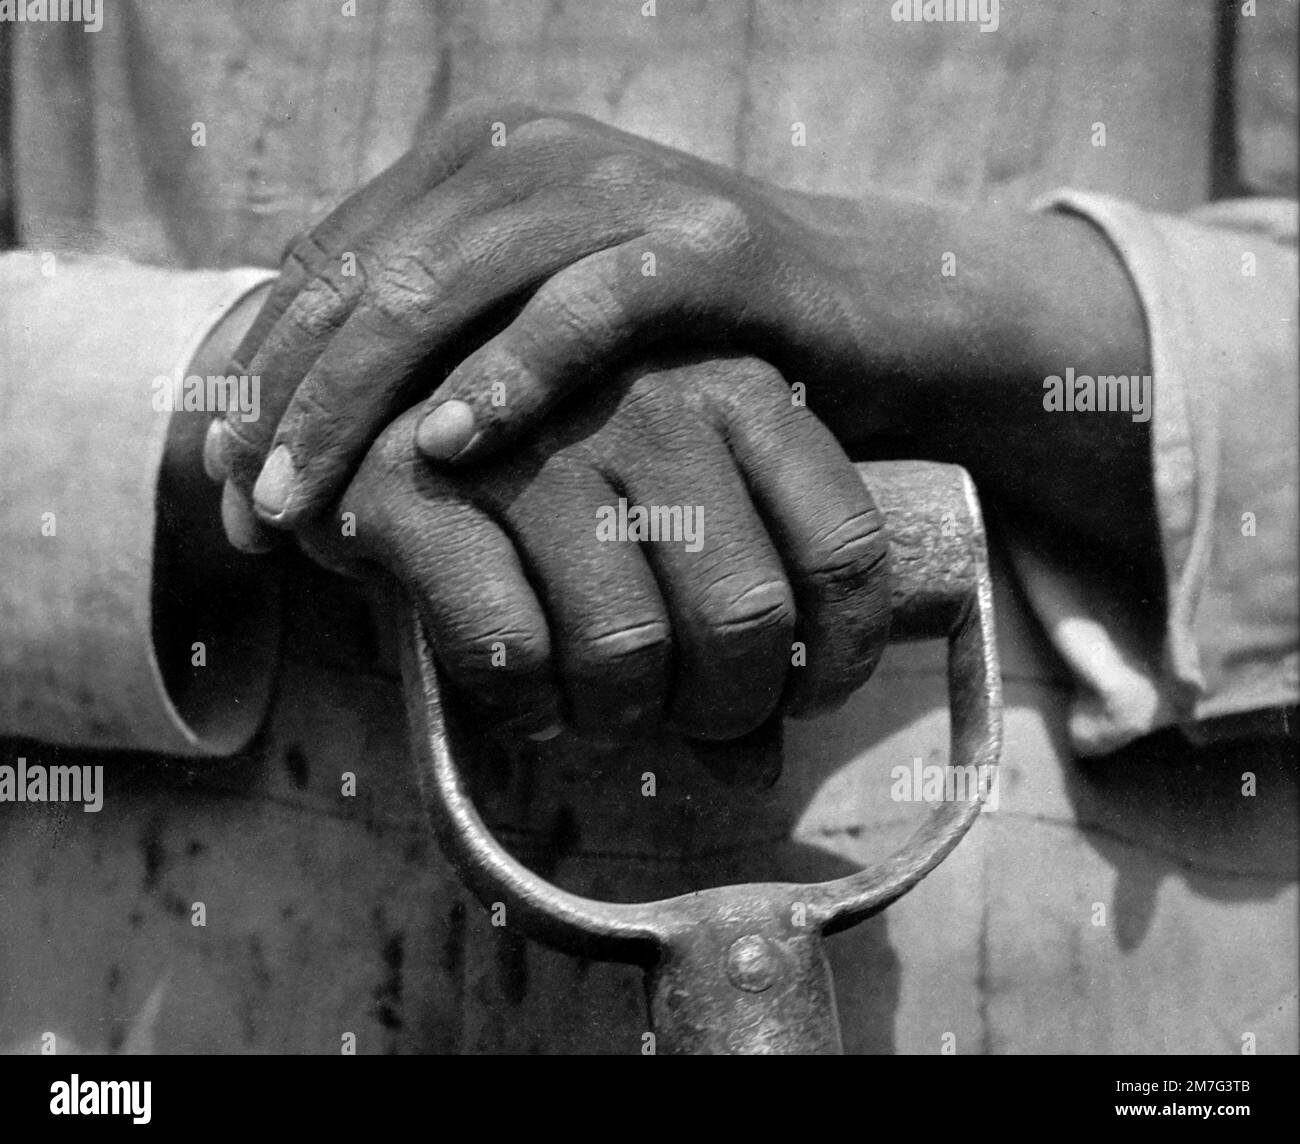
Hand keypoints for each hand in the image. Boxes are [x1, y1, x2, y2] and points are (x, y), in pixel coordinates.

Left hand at [209, 100, 1156, 588]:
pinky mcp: (703, 244)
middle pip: (367, 278)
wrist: (862, 317)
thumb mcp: (544, 335)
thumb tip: (320, 431)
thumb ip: (443, 348)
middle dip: (289, 403)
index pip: (331, 268)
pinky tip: (451, 443)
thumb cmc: (684, 349)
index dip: (263, 374)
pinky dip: (514, 375)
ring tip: (302, 502)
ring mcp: (617, 188)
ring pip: (448, 288)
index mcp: (476, 165)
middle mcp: (532, 154)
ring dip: (361, 401)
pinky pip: (588, 308)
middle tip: (246, 514)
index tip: (226, 484)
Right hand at [290, 355, 890, 741]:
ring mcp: (529, 434)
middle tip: (686, 715)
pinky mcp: (418, 485)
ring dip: (618, 714)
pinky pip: (508, 649)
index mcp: (737, 385)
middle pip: (742, 616)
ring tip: (599, 708)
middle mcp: (646, 395)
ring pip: (624, 645)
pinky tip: (528, 700)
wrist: (376, 396)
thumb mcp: (671, 509)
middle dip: (724, 706)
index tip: (801, 700)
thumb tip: (757, 768)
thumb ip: (730, 614)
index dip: (835, 657)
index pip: (842, 548)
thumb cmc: (561, 474)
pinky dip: (526, 706)